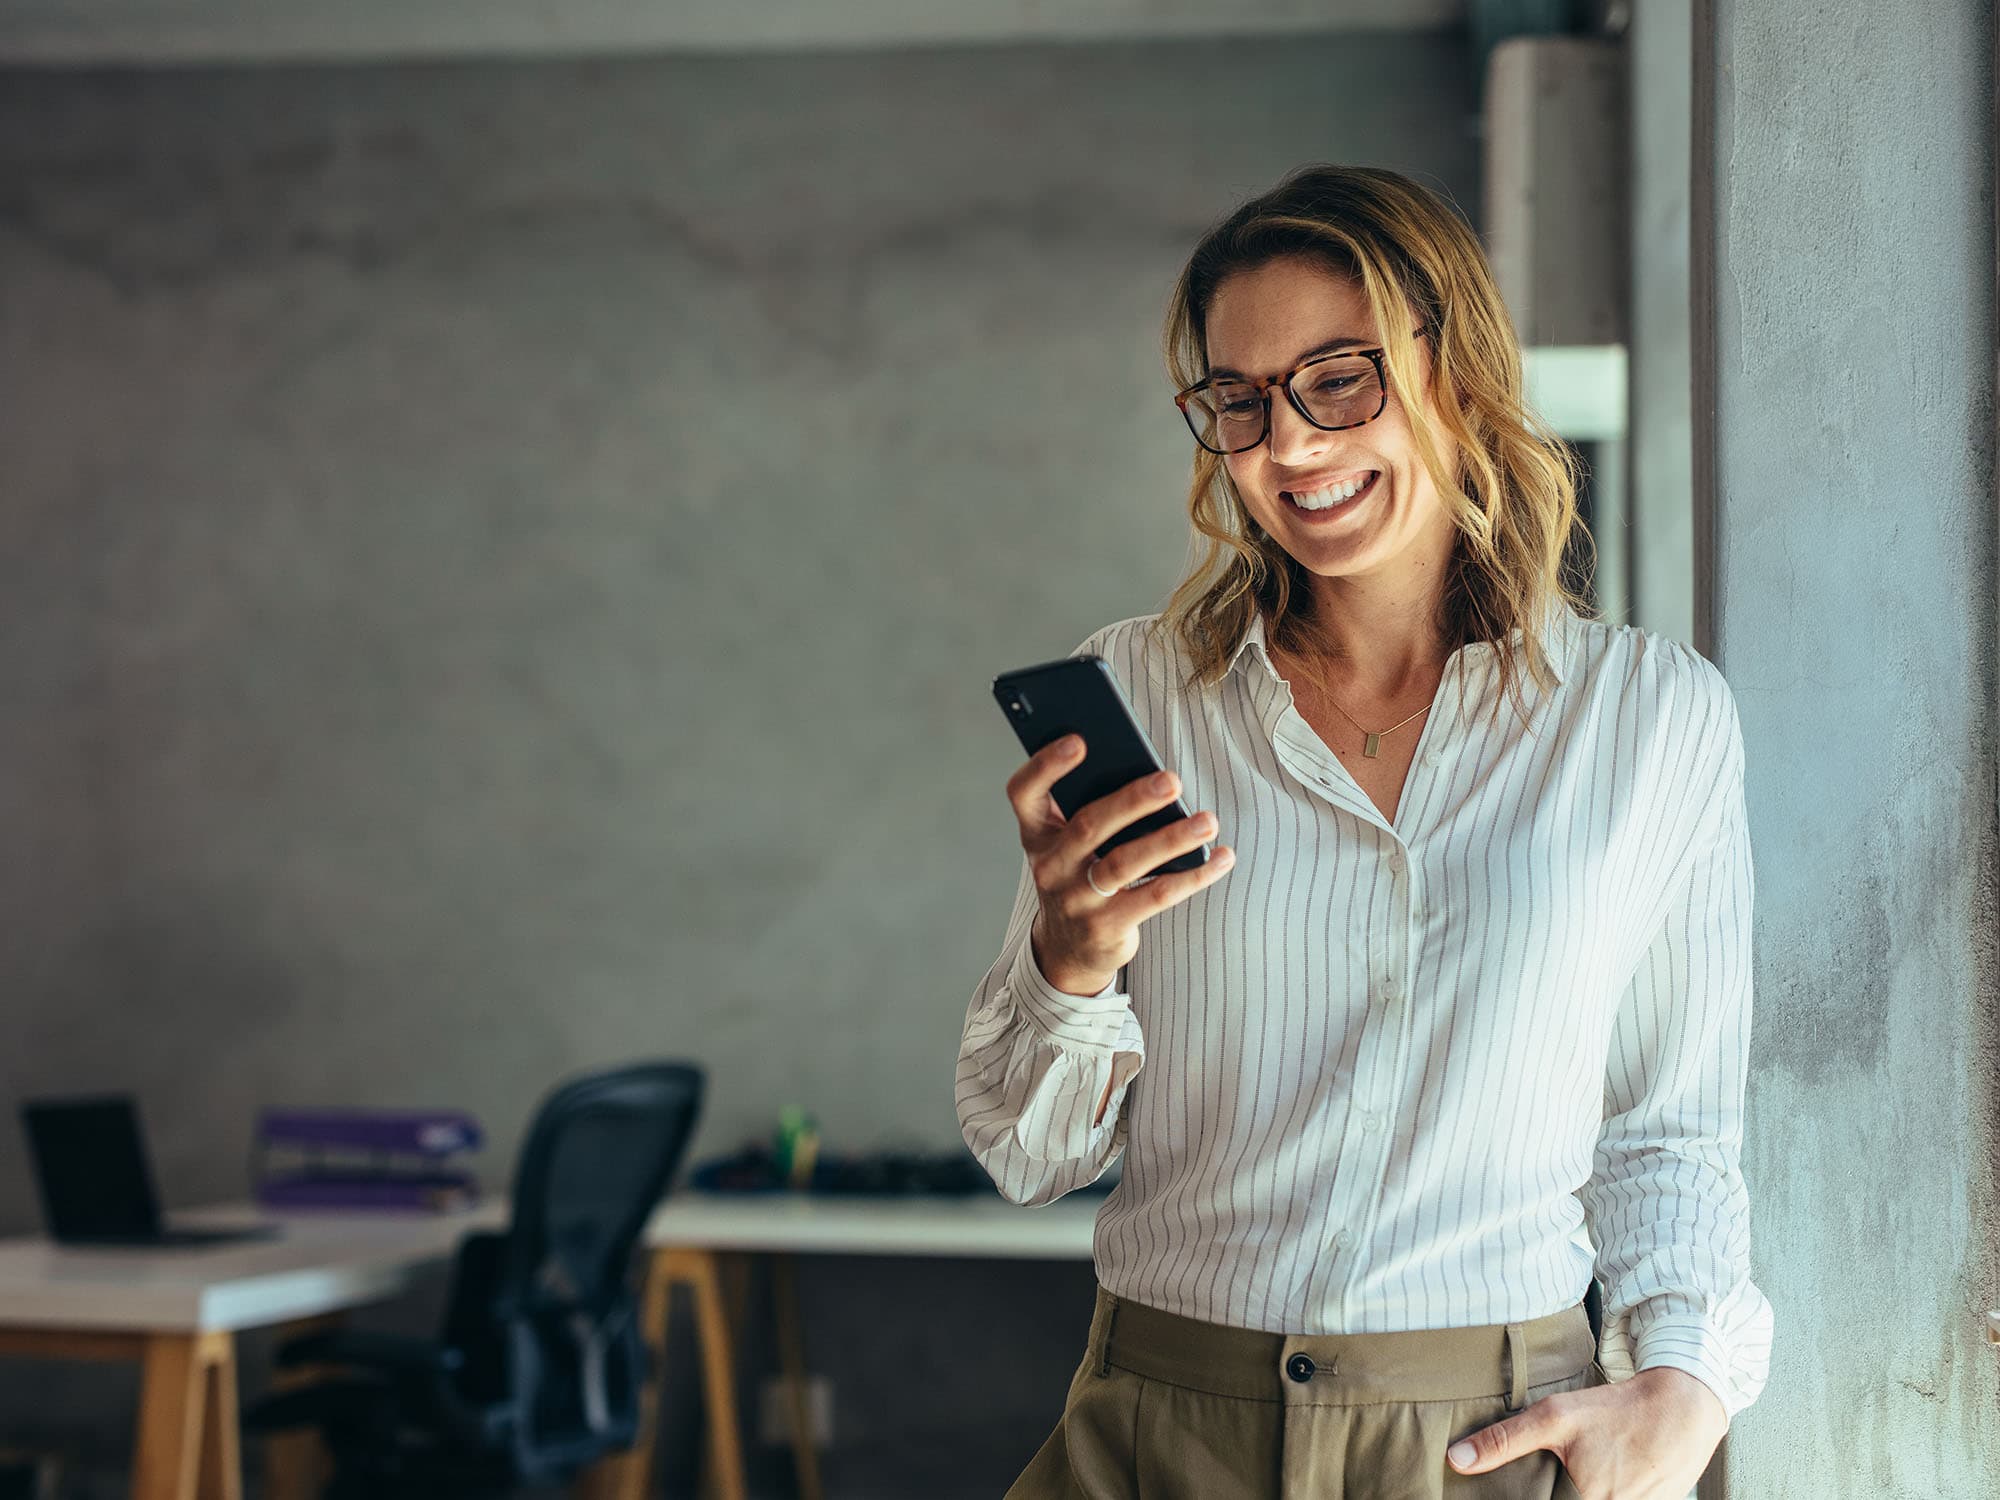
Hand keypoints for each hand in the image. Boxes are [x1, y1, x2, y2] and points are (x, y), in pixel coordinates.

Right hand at [1003, 734, 1235, 994]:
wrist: (1068, 948)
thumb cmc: (1080, 874)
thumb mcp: (1069, 843)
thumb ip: (1092, 808)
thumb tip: (1152, 776)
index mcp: (1038, 833)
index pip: (1024, 793)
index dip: (1045, 766)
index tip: (1078, 740)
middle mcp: (1050, 865)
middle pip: (1089, 826)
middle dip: (1133, 800)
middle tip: (1173, 780)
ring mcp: (1076, 900)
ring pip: (1125, 863)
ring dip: (1171, 840)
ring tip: (1208, 821)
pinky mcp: (1107, 927)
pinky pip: (1155, 896)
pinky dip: (1193, 876)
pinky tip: (1221, 857)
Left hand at [1446, 1366, 1727, 1498]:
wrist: (1683, 1409)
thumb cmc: (1615, 1411)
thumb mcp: (1555, 1417)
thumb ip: (1504, 1441)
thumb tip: (1455, 1459)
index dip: (1543, 1497)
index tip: (1548, 1486)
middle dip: (1565, 1492)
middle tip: (1575, 1469)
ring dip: (1586, 1492)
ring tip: (1595, 1469)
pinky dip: (1611, 1494)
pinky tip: (1612, 1477)